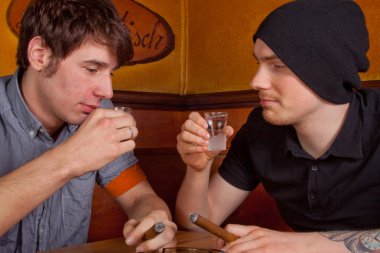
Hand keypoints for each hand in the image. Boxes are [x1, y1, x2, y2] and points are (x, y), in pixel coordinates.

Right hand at [59, 108, 137, 176]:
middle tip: (127, 133)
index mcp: (100, 114)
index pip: (123, 113)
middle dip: (131, 127)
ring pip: (133, 132)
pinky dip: (129, 146)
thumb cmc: (79, 142)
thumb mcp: (89, 122)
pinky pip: (131, 144)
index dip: (126, 120)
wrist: (70, 157)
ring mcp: (111, 136)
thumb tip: (121, 119)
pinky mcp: (115, 149)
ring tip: (124, 141)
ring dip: (130, 137)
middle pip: (131, 121)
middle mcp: (107, 122)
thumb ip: (103, 119)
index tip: (123, 125)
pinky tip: (121, 148)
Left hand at [123, 210, 176, 251]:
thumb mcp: (132, 224)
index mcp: (159, 215)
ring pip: (171, 245)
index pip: (150, 221)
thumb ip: (129, 230)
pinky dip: (160, 252)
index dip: (139, 231)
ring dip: (157, 250)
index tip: (128, 241)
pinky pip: (170, 251)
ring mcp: (174, 236)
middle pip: (167, 235)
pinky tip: (151, 252)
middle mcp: (170, 225)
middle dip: (152, 245)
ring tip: (145, 252)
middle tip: (138, 249)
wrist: (153, 225)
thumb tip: (130, 240)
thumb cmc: (142, 225)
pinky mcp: (173, 245)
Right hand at [177, 112, 233, 170]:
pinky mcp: (181, 149)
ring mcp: (182, 139)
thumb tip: (229, 130)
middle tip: (207, 136)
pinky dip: (196, 148)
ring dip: (197, 139)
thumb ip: (225, 133)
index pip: (192, 116)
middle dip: (197, 130)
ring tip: (206, 144)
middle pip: (187, 124)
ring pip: (185, 135)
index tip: (206, 125)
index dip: (198, 119)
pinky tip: (203, 149)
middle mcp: (186, 129)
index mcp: (195, 124)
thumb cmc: (210, 147)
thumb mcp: (219, 140)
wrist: (204, 161)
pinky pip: (186, 146)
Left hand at [218, 224, 346, 252]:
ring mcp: (263, 248)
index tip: (219, 249)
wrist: (308, 247)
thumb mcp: (267, 237)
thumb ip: (250, 239)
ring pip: (237, 252)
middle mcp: (257, 237)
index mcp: (255, 230)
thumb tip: (232, 247)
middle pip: (231, 247)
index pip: (229, 231)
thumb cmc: (288, 245)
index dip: (220, 242)